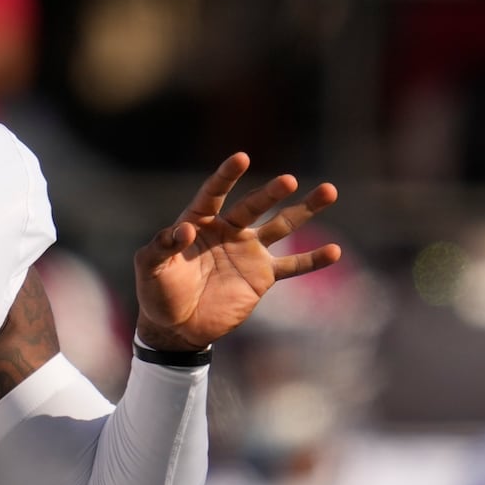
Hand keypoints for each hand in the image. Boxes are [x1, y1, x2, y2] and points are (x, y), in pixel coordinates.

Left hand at [133, 152, 340, 351]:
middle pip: (253, 206)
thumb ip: (162, 247)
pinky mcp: (262, 276)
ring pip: (281, 226)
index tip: (241, 158)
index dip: (226, 176)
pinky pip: (291, 266)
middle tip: (289, 180)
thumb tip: (184, 229)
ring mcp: (248, 251)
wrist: (176, 326)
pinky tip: (335, 251)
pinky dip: (312, 260)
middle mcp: (227, 230)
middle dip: (270, 193)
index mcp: (199, 221)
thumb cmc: (157, 292)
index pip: (213, 193)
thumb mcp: (149, 268)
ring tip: (329, 191)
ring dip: (304, 210)